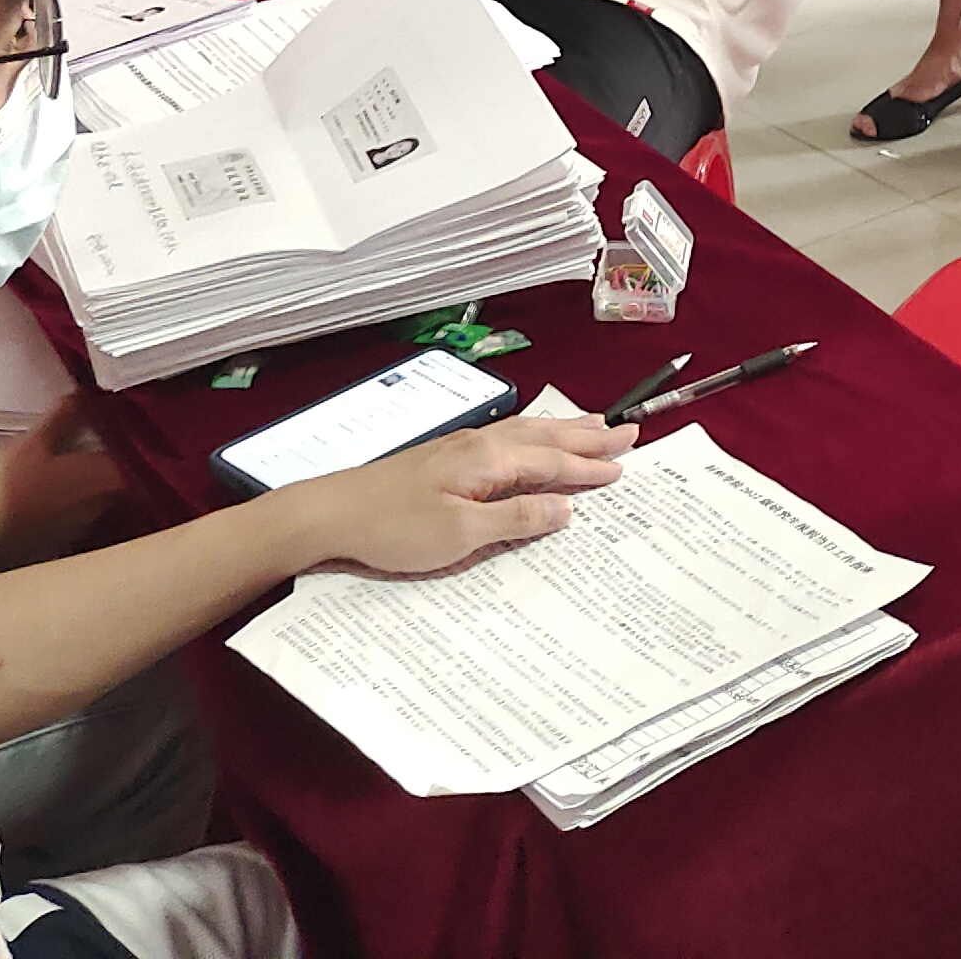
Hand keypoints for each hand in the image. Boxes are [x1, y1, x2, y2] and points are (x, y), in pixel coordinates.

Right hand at [0, 396, 126, 565]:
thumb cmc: (7, 485)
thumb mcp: (32, 442)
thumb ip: (62, 419)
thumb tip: (84, 396)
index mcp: (99, 477)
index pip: (134, 459)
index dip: (132, 443)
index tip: (122, 426)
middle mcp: (99, 504)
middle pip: (122, 479)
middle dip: (114, 459)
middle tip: (100, 438)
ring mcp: (82, 525)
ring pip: (102, 496)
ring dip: (95, 480)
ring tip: (78, 460)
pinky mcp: (64, 538)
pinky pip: (83, 512)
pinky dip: (77, 498)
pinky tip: (58, 489)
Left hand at [296, 415, 631, 576]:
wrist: (334, 512)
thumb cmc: (394, 527)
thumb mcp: (460, 534)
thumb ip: (515, 520)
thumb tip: (563, 508)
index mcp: (488, 460)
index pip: (551, 461)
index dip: (589, 466)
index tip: (623, 466)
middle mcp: (479, 444)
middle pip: (545, 436)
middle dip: (587, 435)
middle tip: (626, 432)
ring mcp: (461, 447)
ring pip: (526, 431)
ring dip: (563, 430)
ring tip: (593, 425)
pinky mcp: (446, 456)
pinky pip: (507, 436)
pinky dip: (534, 435)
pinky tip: (532, 439)